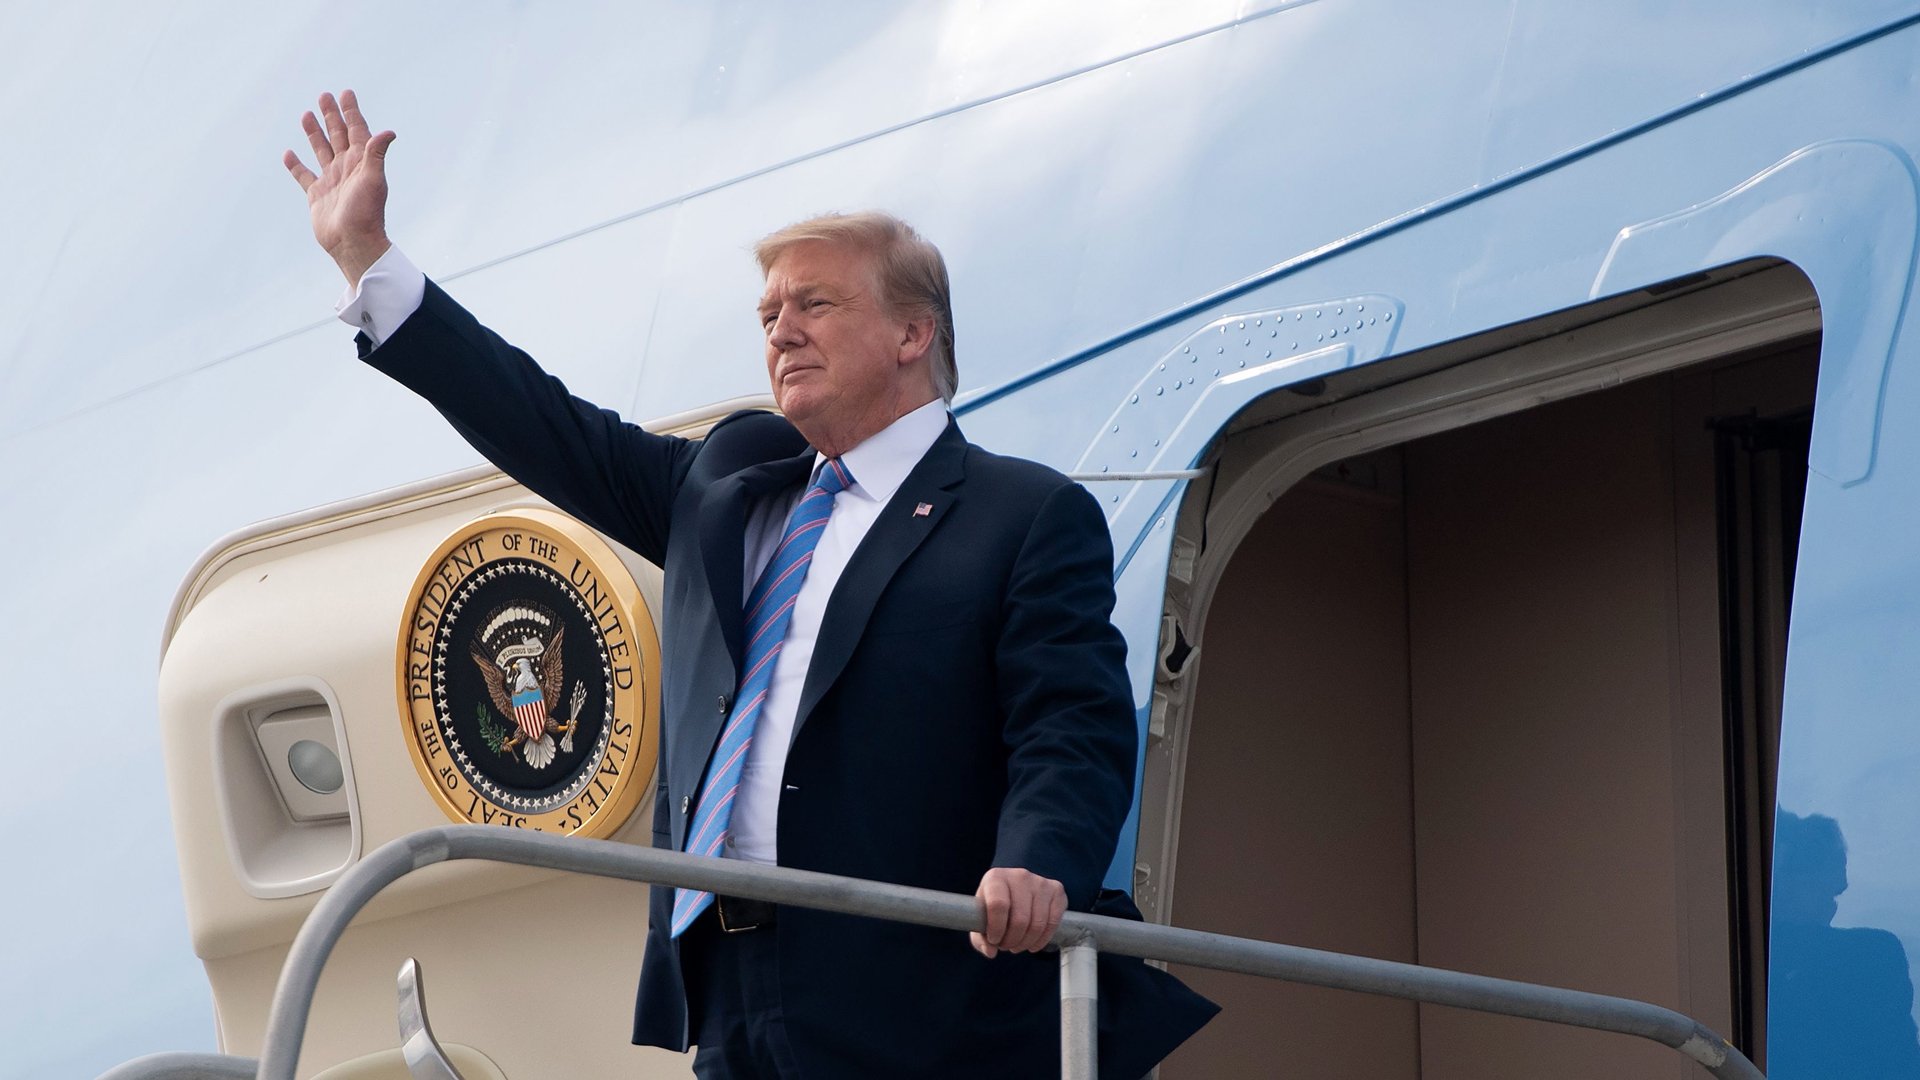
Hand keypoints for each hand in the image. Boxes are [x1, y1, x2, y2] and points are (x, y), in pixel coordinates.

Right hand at [282, 89, 396, 284]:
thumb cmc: (366, 213)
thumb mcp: (373, 180)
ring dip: (314, 133)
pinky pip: (304, 176)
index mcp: (361, 162)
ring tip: (306, 114)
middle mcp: (346, 168)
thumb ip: (376, 154)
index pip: (357, 130)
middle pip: (337, 135)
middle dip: (331, 115)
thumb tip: (389, 132)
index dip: (351, 111)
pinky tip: (289, 153)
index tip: (345, 92)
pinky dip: (295, 165)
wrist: (353, 243)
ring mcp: (331, 181)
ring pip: (320, 150)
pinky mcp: (317, 195)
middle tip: (324, 95)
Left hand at [970, 867, 1065, 958]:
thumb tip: (990, 952)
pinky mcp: (1057, 890)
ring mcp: (1041, 882)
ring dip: (1026, 943)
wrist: (1015, 890)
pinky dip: (1042, 940)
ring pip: (1038, 924)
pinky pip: (1053, 923)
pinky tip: (1033, 943)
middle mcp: (1020, 876)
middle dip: (1012, 940)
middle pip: (1020, 919)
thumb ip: (980, 939)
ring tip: (1018, 945)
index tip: (994, 940)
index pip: (998, 905)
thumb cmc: (995, 907)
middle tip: (1006, 946)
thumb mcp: (981, 920)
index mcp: (996, 878)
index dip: (997, 929)